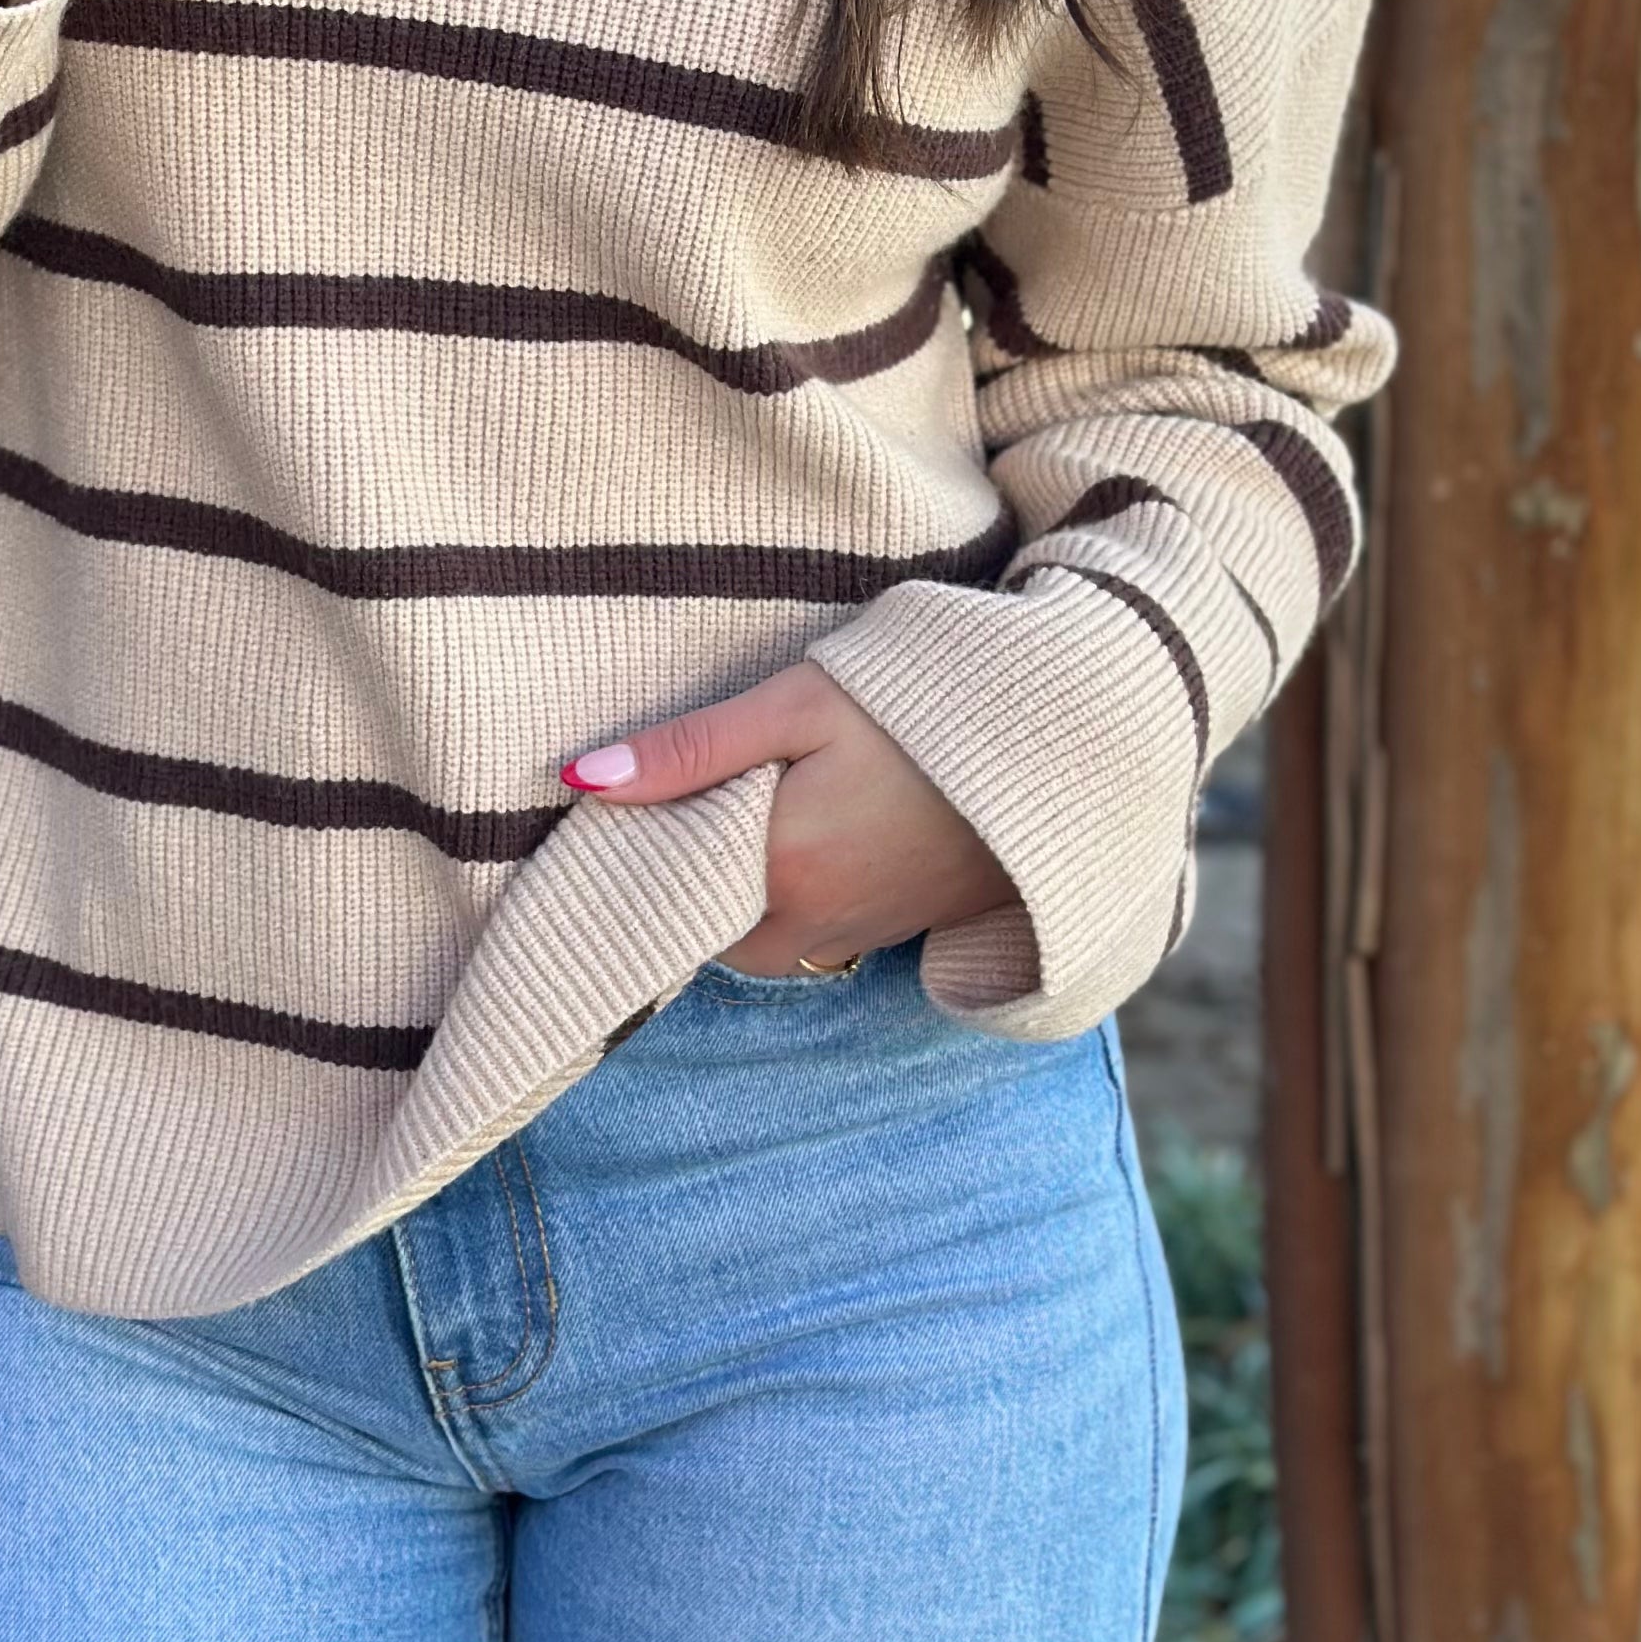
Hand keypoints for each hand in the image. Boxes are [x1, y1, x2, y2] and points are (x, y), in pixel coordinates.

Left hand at [560, 661, 1015, 977]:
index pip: (665, 891)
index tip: (616, 809)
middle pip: (708, 923)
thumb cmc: (920, 708)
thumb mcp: (798, 705)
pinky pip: (812, 934)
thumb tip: (582, 778)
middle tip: (675, 801)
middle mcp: (815, 926)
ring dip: (736, 891)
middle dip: (683, 878)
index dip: (636, 852)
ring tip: (740, 811)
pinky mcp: (900, 928)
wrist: (1058, 741)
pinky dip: (788, 899)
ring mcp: (863, 935)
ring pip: (759, 936)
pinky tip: (801, 833)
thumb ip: (691, 748)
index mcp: (779, 872)